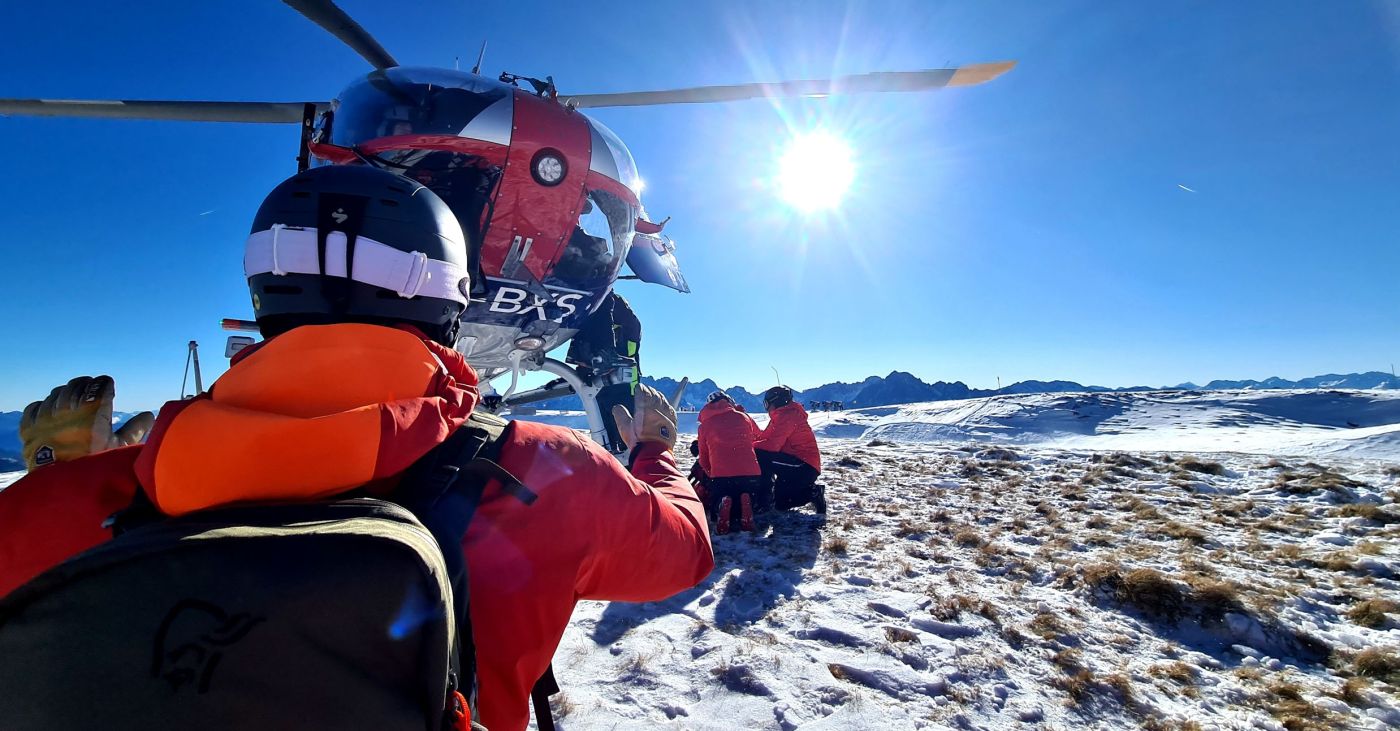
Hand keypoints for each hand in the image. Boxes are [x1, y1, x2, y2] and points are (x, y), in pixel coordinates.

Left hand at [19, 376, 154, 470]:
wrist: (63, 489)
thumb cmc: (95, 467)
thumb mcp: (120, 449)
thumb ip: (135, 429)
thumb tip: (149, 415)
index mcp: (93, 414)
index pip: (100, 386)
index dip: (105, 384)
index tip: (108, 386)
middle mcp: (68, 411)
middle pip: (77, 386)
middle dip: (87, 385)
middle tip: (93, 389)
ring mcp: (46, 419)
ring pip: (57, 394)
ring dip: (67, 393)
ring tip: (73, 399)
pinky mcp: (29, 428)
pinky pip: (35, 407)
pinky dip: (44, 405)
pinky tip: (51, 410)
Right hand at [610, 385, 677, 451]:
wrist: (654, 453)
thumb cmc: (639, 441)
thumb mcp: (624, 428)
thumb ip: (620, 415)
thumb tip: (617, 408)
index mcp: (644, 408)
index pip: (643, 393)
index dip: (641, 388)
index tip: (639, 387)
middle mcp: (656, 409)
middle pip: (654, 395)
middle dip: (650, 391)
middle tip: (647, 390)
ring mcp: (666, 415)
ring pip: (664, 401)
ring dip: (659, 396)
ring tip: (656, 395)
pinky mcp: (672, 423)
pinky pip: (672, 410)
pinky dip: (668, 406)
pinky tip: (667, 406)